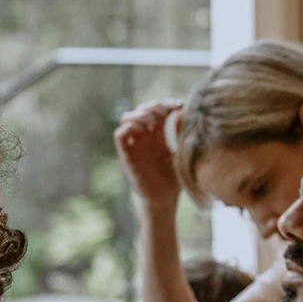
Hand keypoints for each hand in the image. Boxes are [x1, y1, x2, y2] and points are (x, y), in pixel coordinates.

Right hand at [114, 100, 183, 214]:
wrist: (165, 198)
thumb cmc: (176, 178)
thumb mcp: (183, 151)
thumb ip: (181, 132)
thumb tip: (183, 112)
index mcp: (158, 135)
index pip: (157, 110)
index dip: (165, 103)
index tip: (178, 105)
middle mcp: (144, 137)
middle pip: (141, 110)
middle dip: (153, 106)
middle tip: (165, 112)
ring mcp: (134, 145)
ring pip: (127, 118)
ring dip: (139, 114)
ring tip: (153, 121)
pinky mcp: (127, 155)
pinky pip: (120, 135)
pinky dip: (128, 127)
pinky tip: (144, 130)